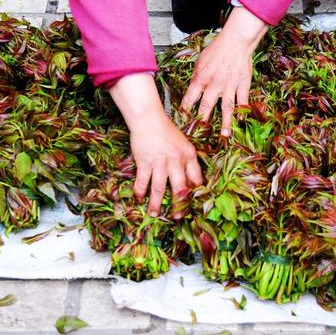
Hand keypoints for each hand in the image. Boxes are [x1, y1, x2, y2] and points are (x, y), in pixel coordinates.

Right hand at [109, 73, 201, 217]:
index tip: (195, 205)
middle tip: (179, 217)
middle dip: (179, 204)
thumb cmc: (166, 132)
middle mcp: (176, 160)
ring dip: (156, 203)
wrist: (149, 118)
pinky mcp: (145, 161)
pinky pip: (143, 181)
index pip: (196, 178)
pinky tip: (139, 199)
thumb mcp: (183, 145)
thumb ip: (187, 162)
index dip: (196, 193)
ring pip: (160, 188)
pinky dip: (140, 191)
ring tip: (154, 214)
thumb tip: (189, 184)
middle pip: (180, 187)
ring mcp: (160, 161)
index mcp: (189, 155)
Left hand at [181, 6, 267, 135]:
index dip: (185, 110)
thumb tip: (193, 88)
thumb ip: (197, 76)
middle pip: (207, 106)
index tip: (182, 120)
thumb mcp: (200, 61)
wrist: (236, 41)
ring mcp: (229, 86)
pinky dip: (243, 111)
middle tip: (200, 134)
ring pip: (226, 108)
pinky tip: (242, 121)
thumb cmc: (217, 48)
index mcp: (201, 78)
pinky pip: (242, 101)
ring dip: (225, 123)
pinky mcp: (242, 85)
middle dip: (202, 121)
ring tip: (224, 135)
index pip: (190, 97)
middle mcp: (214, 84)